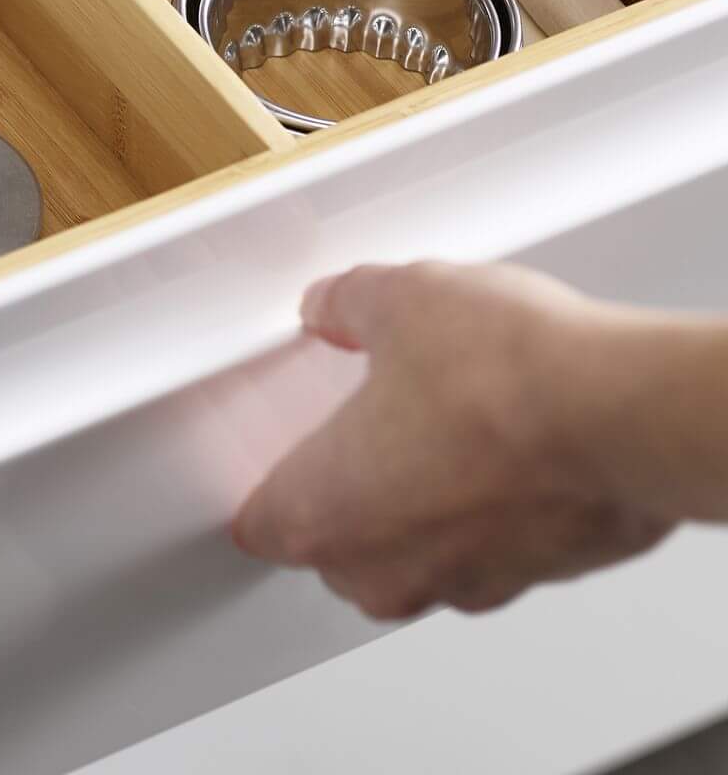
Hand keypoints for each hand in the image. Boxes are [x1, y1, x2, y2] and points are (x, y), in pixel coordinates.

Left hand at [233, 262, 671, 619]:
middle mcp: (391, 568)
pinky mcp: (539, 575)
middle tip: (356, 426)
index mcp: (326, 513)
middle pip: (337, 548)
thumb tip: (334, 306)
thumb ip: (346, 306)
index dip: (263, 485)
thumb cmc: (501, 376)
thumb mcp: (394, 300)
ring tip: (438, 424)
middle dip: (344, 491)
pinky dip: (486, 507)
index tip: (269, 454)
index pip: (262, 525)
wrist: (621, 414)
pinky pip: (487, 547)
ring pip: (416, 554)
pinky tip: (500, 443)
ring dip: (419, 502)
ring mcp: (469, 582)